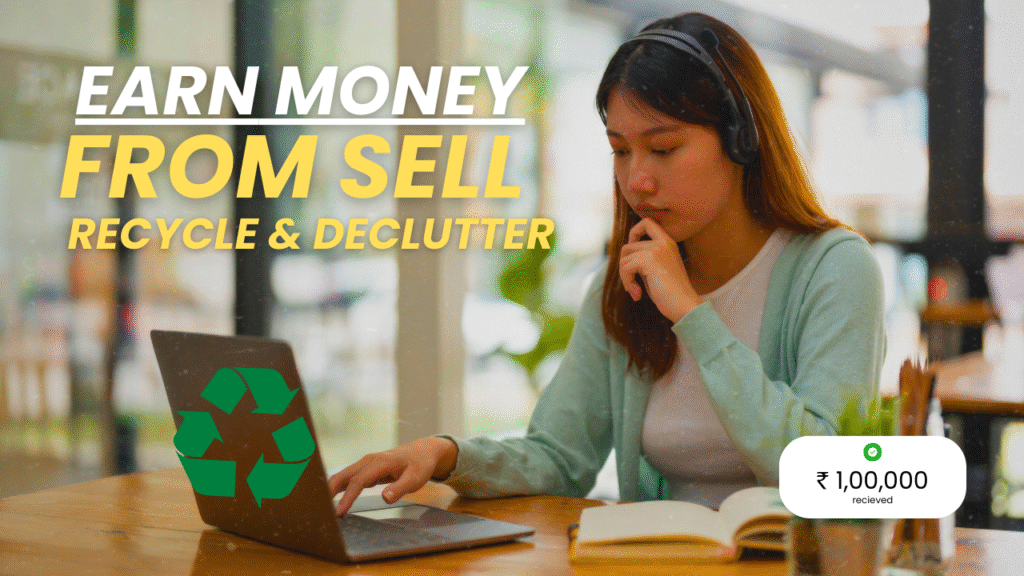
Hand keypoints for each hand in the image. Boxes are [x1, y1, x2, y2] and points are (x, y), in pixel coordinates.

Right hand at [328, 436, 457, 515]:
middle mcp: (369, 460)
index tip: (339, 512)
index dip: (347, 497)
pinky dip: (338, 487)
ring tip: (320, 505)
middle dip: (329, 491)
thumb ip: (401, 488)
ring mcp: (366, 463)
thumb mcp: (416, 479)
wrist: (423, 451)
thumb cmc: (419, 465)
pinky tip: (330, 498)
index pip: (359, 481)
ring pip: (343, 476)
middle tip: (319, 509)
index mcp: (380, 462)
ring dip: (331, 489)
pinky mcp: (366, 468)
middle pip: (344, 475)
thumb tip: (386, 498)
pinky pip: (349, 477)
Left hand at [619, 218, 701, 322]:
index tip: (632, 255)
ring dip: (625, 277)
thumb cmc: (671, 295)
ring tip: (636, 291)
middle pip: (628, 246)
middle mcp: (663, 243)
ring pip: (624, 258)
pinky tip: (637, 294)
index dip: (634, 233)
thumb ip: (645, 259)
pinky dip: (627, 282)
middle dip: (625, 267)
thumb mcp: (657, 271)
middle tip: (633, 285)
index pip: (647, 223)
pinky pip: (626, 268)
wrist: (685, 307)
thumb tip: (623, 256)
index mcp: (668, 243)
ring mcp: (657, 250)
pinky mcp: (649, 260)